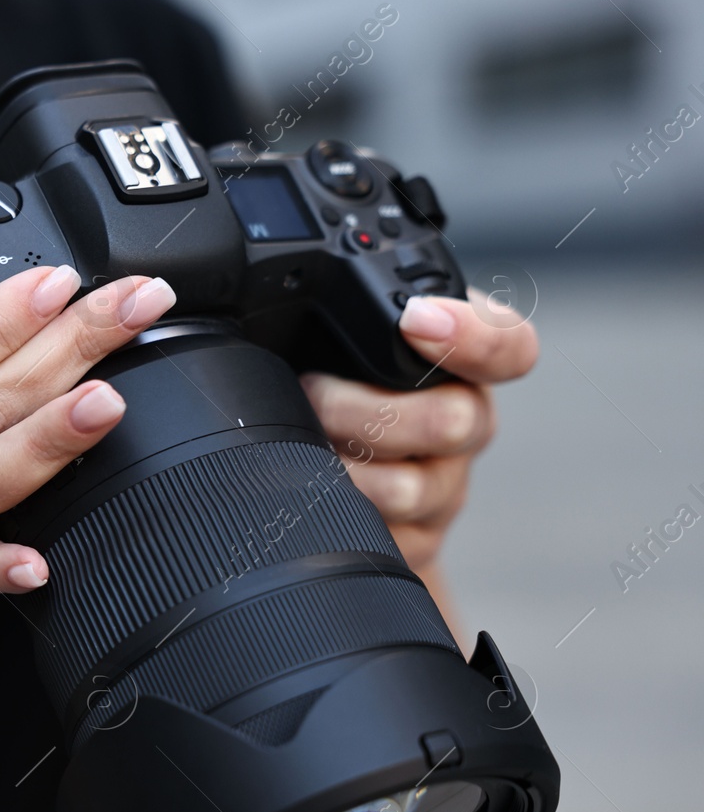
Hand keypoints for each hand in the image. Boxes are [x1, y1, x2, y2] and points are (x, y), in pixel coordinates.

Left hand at [300, 289, 537, 572]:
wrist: (317, 478)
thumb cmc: (326, 387)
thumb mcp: (336, 334)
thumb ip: (348, 306)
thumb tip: (306, 271)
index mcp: (457, 361)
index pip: (510, 346)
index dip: (476, 335)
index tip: (416, 319)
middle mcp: (464, 422)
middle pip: (453, 421)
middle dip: (365, 409)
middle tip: (311, 390)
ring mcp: (443, 487)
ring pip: (411, 489)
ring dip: (342, 467)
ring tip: (299, 444)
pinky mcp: (415, 541)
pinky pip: (383, 538)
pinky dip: (336, 514)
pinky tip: (310, 492)